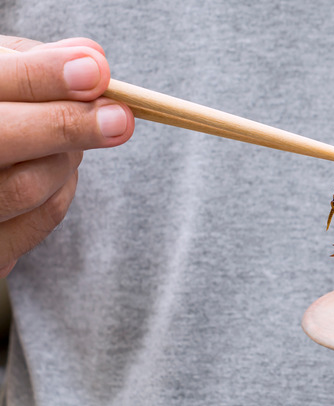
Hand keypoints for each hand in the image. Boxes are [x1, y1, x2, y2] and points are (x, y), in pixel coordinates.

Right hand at [0, 36, 134, 276]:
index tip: (97, 70)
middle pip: (2, 139)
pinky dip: (64, 187)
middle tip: (121, 118)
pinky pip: (43, 218)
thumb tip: (93, 59)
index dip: (43, 76)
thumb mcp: (1, 75)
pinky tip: (57, 168)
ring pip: (31, 185)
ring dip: (70, 156)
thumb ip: (38, 63)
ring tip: (75, 134)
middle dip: (68, 125)